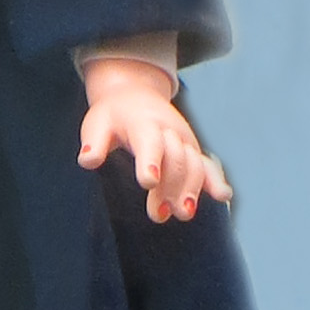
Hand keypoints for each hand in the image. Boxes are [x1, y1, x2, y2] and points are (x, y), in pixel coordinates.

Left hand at [77, 56, 231, 224]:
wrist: (136, 95)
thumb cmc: (113, 115)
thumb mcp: (97, 123)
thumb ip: (93, 142)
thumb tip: (87, 160)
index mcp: (143, 123)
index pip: (149, 141)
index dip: (151, 161)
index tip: (148, 182)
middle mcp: (169, 131)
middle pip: (175, 159)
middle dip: (169, 187)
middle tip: (157, 215)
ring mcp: (184, 141)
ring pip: (194, 164)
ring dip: (191, 189)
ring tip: (183, 213)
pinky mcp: (192, 150)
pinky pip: (208, 165)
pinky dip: (215, 180)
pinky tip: (222, 196)